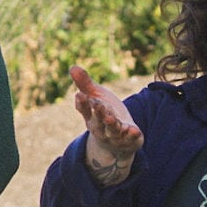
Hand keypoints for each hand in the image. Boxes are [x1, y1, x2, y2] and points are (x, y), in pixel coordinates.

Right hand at [71, 65, 142, 186]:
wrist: (118, 139)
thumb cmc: (105, 113)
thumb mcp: (96, 97)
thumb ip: (85, 84)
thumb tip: (72, 67)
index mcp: (90, 118)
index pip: (85, 110)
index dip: (83, 103)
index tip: (80, 95)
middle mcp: (101, 129)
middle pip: (99, 121)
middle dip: (99, 113)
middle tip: (98, 105)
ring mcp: (115, 136)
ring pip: (113, 131)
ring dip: (112, 125)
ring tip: (111, 119)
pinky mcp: (130, 140)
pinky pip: (130, 139)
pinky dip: (131, 135)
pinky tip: (134, 130)